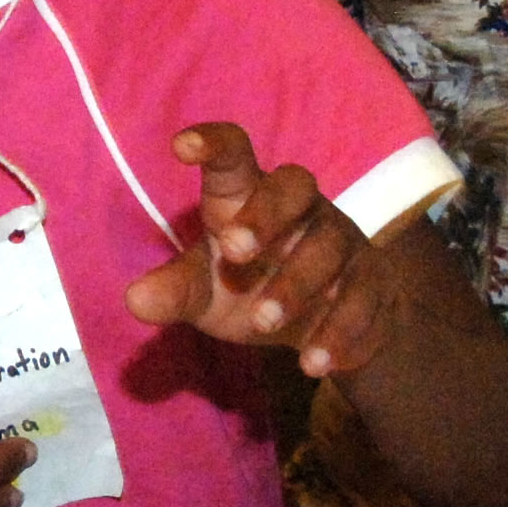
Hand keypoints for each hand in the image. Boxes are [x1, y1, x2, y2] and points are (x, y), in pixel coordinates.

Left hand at [123, 122, 404, 377]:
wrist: (324, 327)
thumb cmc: (250, 286)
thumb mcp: (205, 291)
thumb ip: (175, 290)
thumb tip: (135, 300)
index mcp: (249, 196)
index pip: (235, 156)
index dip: (213, 144)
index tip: (182, 146)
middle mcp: (301, 209)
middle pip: (293, 186)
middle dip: (265, 215)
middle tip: (233, 250)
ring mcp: (342, 242)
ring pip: (330, 248)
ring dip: (296, 284)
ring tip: (263, 323)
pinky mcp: (371, 285)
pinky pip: (363, 299)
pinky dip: (338, 331)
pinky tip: (313, 363)